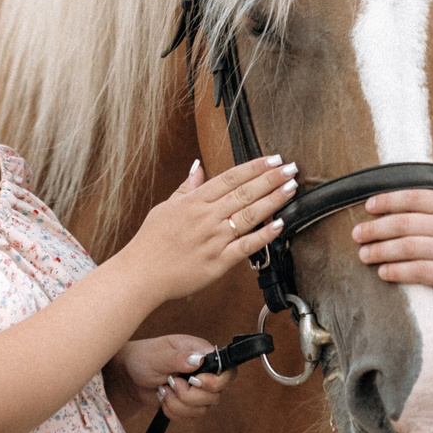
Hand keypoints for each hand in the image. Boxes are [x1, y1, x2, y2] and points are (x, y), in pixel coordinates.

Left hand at [120, 333, 231, 421]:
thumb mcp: (159, 355)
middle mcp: (205, 373)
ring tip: (164, 389)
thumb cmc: (144, 358)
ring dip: (178, 404)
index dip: (215, 382)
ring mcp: (199, 391)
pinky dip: (173, 412)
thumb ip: (179, 357)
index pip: (227, 371)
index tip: (194, 382)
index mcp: (203, 354)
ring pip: (202, 410)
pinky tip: (164, 398)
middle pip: (215, 396)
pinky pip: (190, 418)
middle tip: (171, 383)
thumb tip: (199, 360)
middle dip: (189, 396)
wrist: (131, 377)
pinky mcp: (190, 405)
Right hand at [121, 156, 296, 301]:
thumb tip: (198, 166)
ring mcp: (214, 239)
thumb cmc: (151, 242)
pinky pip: (246, 247)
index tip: (273, 159)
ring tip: (291, 189)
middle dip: (271, 179)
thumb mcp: (166, 207)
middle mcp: (206, 217)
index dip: (254, 167)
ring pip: (249, 215)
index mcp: (194, 202)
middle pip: (244, 193)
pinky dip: (264, 236)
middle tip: (291, 168)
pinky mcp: (218, 262)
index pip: (230, 178)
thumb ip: (186, 187)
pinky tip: (279, 225)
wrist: (141, 274)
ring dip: (273, 200)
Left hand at [350, 149, 432, 305]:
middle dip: (375, 228)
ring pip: (405, 248)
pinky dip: (397, 272)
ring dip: (380, 251)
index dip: (387, 201)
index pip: (414, 197)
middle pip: (403, 223)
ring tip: (364, 254)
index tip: (369, 206)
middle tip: (357, 233)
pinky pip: (417, 272)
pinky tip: (384, 273)